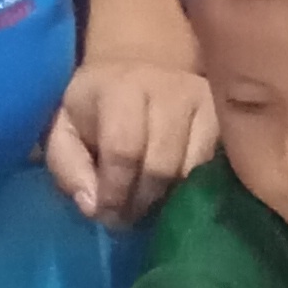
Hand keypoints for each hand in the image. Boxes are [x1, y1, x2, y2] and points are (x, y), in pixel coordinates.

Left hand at [46, 58, 217, 224]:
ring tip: (150, 204)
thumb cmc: (96, 109)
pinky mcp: (224, 115)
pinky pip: (216, 167)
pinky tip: (177, 191)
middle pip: (161, 166)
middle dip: (140, 202)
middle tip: (127, 217)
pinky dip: (195, 188)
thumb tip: (94, 207)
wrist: (140, 70)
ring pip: (192, 171)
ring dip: (168, 199)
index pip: (123, 150)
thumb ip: (68, 168)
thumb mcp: (63, 132)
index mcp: (120, 88)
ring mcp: (203, 100)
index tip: (106, 213)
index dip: (114, 192)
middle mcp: (167, 88)